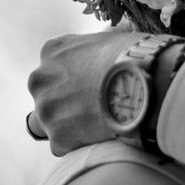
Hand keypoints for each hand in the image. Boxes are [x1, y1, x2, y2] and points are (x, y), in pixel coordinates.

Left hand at [27, 31, 137, 155]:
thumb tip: (109, 45)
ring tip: (98, 124)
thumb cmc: (134, 55)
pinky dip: (80, 142)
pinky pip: (63, 145)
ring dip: (69, 124)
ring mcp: (46, 109)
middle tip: (93, 106)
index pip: (52, 68)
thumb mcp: (111, 40)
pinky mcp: (58, 137)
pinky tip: (102, 134)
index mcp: (53, 51)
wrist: (144, 81)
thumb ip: (97, 47)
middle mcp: (41, 79)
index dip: (73, 77)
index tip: (89, 84)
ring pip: (50, 123)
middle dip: (64, 102)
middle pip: (46, 96)